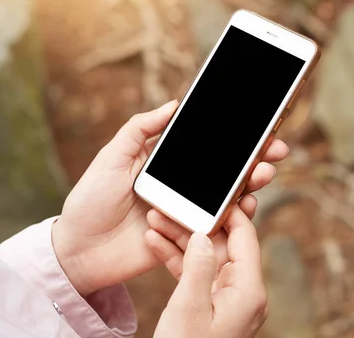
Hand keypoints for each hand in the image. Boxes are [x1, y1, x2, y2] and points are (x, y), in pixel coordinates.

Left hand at [52, 100, 288, 295]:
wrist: (78, 250)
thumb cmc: (89, 201)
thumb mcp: (112, 158)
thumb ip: (140, 129)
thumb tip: (173, 104)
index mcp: (166, 164)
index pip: (206, 148)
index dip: (232, 139)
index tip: (257, 128)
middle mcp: (181, 186)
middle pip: (225, 171)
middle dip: (254, 159)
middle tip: (275, 151)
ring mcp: (186, 212)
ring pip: (228, 197)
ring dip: (251, 184)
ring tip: (263, 175)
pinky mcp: (187, 237)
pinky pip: (218, 226)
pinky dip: (237, 216)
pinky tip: (248, 205)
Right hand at [153, 207, 266, 337]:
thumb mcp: (189, 307)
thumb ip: (199, 267)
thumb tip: (202, 235)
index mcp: (249, 290)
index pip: (245, 237)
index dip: (229, 211)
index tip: (211, 192)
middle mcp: (243, 293)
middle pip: (223, 244)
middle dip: (196, 223)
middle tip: (173, 205)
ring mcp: (228, 300)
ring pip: (206, 258)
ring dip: (181, 239)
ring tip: (156, 219)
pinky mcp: (211, 307)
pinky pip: (197, 275)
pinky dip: (178, 260)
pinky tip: (156, 243)